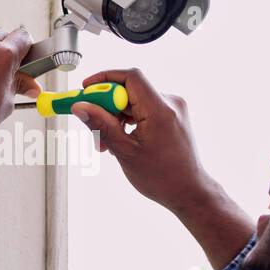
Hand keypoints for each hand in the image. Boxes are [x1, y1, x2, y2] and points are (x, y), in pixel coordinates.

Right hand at [70, 68, 209, 214]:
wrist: (189, 192)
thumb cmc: (162, 177)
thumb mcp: (125, 151)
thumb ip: (101, 125)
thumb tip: (80, 107)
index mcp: (160, 110)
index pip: (130, 77)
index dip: (104, 78)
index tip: (85, 88)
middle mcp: (170, 103)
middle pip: (129, 90)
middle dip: (106, 107)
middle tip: (92, 127)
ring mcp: (173, 109)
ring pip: (134, 101)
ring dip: (116, 118)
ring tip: (107, 143)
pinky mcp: (172, 116)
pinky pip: (143, 109)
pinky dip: (128, 121)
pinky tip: (121, 141)